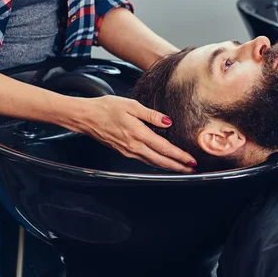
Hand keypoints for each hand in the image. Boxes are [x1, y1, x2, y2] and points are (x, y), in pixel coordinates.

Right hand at [69, 95, 196, 172]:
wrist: (85, 117)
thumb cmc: (106, 108)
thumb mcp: (131, 106)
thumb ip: (151, 115)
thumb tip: (168, 122)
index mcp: (138, 134)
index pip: (164, 149)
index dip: (179, 156)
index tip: (191, 161)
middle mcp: (134, 146)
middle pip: (161, 161)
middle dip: (178, 167)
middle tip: (192, 171)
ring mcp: (128, 151)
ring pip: (153, 163)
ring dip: (168, 166)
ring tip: (181, 168)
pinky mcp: (124, 151)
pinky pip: (144, 160)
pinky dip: (156, 163)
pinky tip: (162, 161)